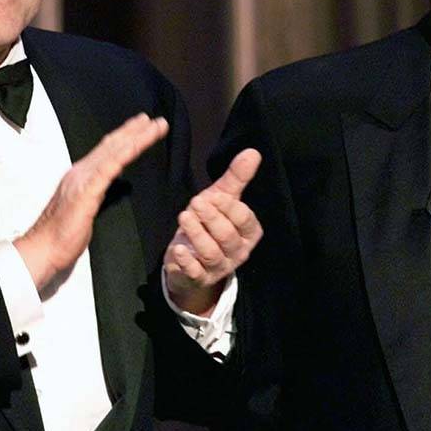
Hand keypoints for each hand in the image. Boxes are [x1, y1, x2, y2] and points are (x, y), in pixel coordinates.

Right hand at [16, 113, 168, 288]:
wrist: (44, 248)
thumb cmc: (64, 234)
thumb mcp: (86, 208)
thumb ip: (98, 192)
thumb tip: (114, 186)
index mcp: (82, 175)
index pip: (107, 150)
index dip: (125, 135)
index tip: (143, 125)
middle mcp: (81, 171)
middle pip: (112, 145)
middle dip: (135, 130)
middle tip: (157, 120)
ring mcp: (82, 179)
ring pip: (114, 152)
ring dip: (136, 137)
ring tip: (155, 126)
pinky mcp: (85, 191)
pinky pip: (108, 168)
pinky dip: (123, 154)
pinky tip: (136, 145)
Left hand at [164, 148, 262, 315]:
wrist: (190, 259)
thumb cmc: (210, 224)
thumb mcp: (222, 199)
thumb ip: (236, 178)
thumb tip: (252, 152)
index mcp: (248, 232)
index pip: (244, 220)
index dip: (229, 208)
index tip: (214, 195)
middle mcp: (238, 252)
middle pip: (227, 236)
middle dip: (212, 218)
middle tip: (196, 202)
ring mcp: (219, 267)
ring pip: (211, 253)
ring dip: (197, 234)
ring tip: (183, 217)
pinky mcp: (198, 278)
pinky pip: (195, 272)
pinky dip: (187, 262)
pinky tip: (178, 249)